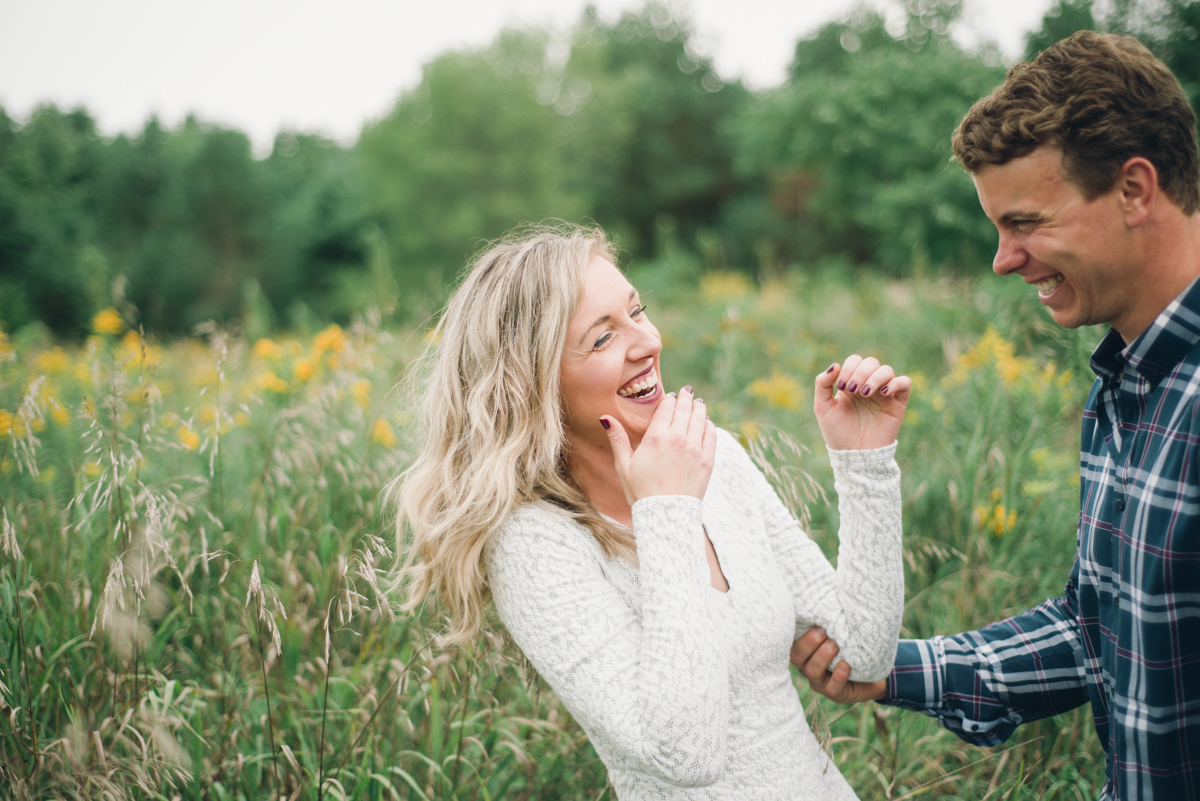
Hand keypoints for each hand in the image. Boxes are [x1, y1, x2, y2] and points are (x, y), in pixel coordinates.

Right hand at [601, 386, 717, 504]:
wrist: (665, 515)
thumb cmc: (641, 491)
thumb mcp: (624, 465)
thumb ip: (617, 439)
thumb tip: (605, 418)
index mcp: (656, 437)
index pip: (666, 407)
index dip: (669, 399)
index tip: (671, 397)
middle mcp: (677, 438)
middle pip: (684, 408)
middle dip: (685, 398)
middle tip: (687, 392)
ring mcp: (694, 448)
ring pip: (700, 418)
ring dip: (698, 408)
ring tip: (697, 403)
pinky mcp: (707, 460)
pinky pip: (711, 434)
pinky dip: (708, 425)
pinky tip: (706, 423)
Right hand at [790, 627, 887, 704]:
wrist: (875, 673)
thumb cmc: (852, 647)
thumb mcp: (840, 634)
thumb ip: (831, 622)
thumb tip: (829, 595)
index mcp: (805, 652)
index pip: (791, 643)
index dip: (796, 633)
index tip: (812, 620)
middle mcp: (808, 666)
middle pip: (796, 657)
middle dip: (808, 643)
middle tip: (824, 631)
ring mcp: (820, 682)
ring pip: (812, 672)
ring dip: (822, 657)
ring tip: (836, 645)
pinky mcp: (836, 694)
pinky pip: (832, 688)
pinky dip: (838, 676)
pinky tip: (846, 665)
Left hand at [814, 355, 910, 450]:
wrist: (855, 455)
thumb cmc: (838, 432)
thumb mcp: (823, 407)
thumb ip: (822, 384)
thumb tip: (835, 364)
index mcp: (851, 384)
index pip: (855, 361)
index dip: (849, 368)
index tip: (841, 387)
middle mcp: (869, 385)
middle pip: (871, 362)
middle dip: (860, 373)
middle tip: (852, 390)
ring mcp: (884, 394)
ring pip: (886, 370)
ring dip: (874, 377)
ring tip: (865, 394)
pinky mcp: (897, 403)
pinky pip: (904, 382)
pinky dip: (895, 382)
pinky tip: (883, 393)